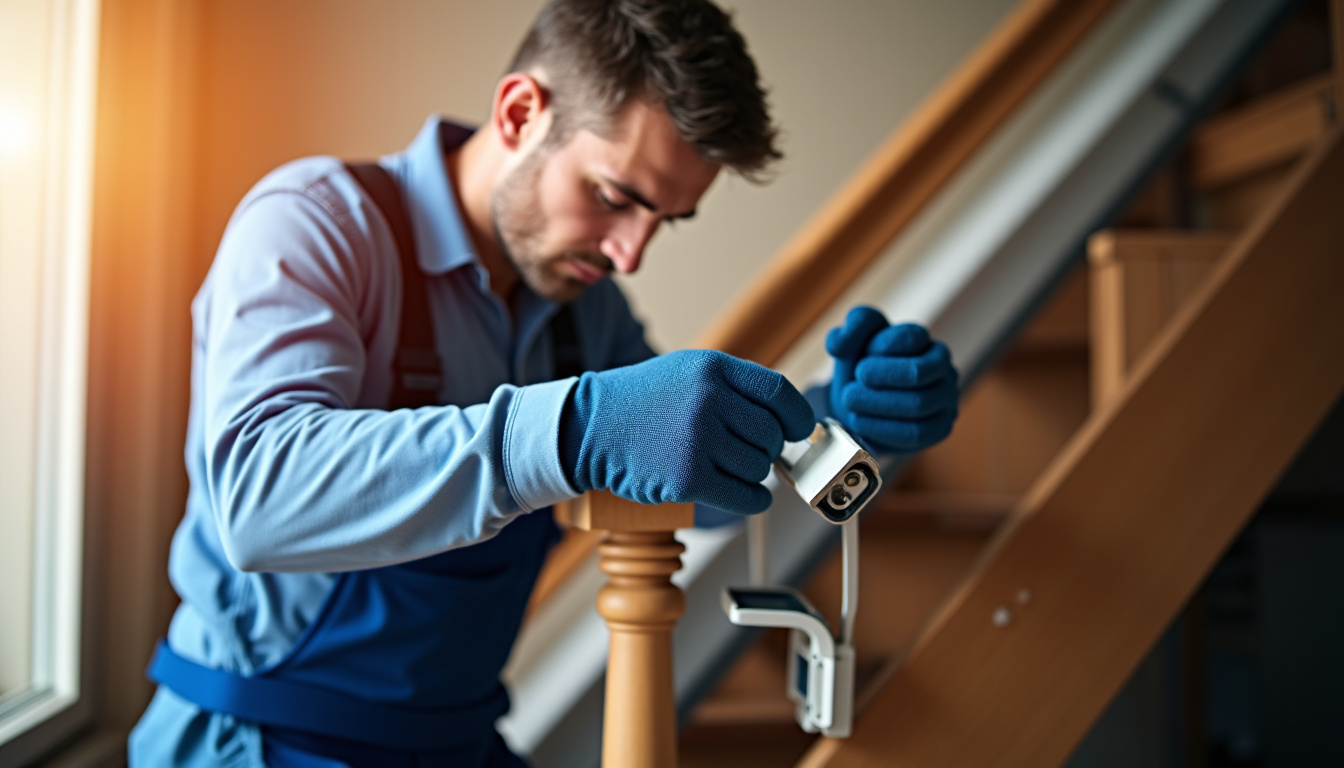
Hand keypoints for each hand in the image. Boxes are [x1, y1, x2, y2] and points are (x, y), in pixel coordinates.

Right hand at [560, 350, 814, 514]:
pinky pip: (745, 497)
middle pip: (770, 435)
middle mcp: (708, 400)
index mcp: (713, 368)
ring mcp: (698, 440)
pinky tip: (746, 495)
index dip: (797, 415)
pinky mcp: (688, 479)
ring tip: (726, 466)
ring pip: (758, 467)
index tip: (798, 429)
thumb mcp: (687, 372)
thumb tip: (788, 420)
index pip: (779, 392)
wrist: (590, 428)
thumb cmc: (643, 402)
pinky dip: (753, 500)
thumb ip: (735, 388)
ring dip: (751, 473)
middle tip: (750, 452)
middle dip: (767, 449)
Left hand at [826, 306, 958, 453]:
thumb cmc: (860, 371)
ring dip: (877, 405)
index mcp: (923, 340)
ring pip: (919, 404)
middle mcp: (942, 367)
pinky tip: (860, 423)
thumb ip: (851, 327)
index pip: (909, 337)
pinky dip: (883, 428)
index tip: (858, 360)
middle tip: (850, 387)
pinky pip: (917, 432)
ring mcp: (946, 398)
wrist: (860, 407)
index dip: (878, 348)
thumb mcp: (852, 341)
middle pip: (917, 372)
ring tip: (850, 403)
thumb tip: (838, 343)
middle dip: (879, 379)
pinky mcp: (941, 427)